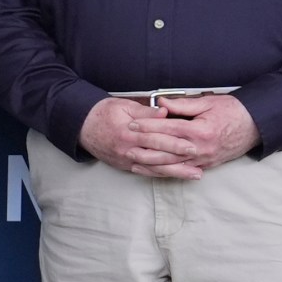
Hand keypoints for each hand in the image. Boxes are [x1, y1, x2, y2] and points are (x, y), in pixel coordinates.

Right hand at [79, 96, 202, 178]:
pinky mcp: (124, 165)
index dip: (175, 142)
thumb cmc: (103, 113)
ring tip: (195, 174)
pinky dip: (161, 174)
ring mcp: (125, 160)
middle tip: (200, 162)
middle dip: (180, 161)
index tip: (192, 144)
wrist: (81, 126)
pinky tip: (175, 175)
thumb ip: (145, 111)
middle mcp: (127, 149)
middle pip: (158, 157)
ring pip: (154, 168)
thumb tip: (165, 112)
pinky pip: (145, 172)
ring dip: (176, 172)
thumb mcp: (123, 106)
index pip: (156, 138)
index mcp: (128, 133)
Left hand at [129, 93, 259, 172]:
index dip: (148, 127)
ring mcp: (204, 159)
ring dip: (151, 163)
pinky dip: (167, 171)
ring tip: (133, 160)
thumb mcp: (209, 103)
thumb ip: (183, 105)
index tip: (132, 124)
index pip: (168, 129)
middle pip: (166, 149)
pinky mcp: (206, 165)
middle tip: (126, 143)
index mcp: (200, 130)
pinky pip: (183, 170)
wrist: (257, 126)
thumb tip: (160, 103)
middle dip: (144, 146)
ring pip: (172, 164)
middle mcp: (201, 148)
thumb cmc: (233, 111)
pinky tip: (153, 170)